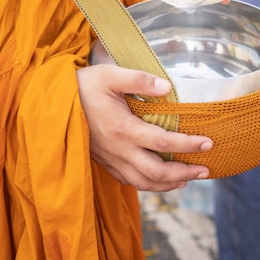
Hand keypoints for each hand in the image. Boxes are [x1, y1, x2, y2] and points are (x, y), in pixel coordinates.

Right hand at [77, 64, 212, 191]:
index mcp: (122, 129)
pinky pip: (129, 181)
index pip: (163, 142)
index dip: (188, 145)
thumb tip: (167, 87)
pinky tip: (158, 179)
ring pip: (143, 183)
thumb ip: (139, 79)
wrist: (51, 103)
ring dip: (168, 185)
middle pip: (156, 172)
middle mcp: (118, 150)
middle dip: (184, 173)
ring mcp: (110, 159)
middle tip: (205, 169)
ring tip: (187, 180)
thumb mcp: (110, 74)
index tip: (208, 143)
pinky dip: (148, 184)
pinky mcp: (103, 162)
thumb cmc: (83, 86)